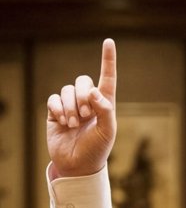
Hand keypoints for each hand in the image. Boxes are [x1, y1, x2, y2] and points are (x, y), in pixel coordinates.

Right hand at [46, 39, 117, 177]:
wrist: (77, 165)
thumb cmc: (97, 149)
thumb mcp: (107, 131)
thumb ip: (105, 110)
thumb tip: (94, 92)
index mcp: (105, 103)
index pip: (107, 78)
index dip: (108, 60)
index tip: (108, 42)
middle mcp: (88, 101)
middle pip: (83, 81)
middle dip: (83, 96)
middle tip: (86, 115)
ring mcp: (71, 105)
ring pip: (67, 89)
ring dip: (71, 106)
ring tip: (74, 123)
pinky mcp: (55, 112)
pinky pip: (53, 99)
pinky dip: (58, 108)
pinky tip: (62, 122)